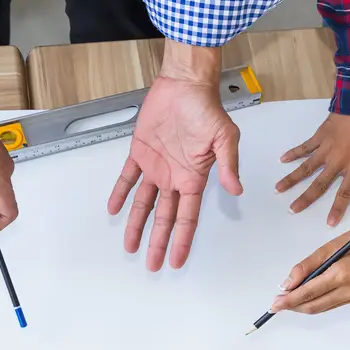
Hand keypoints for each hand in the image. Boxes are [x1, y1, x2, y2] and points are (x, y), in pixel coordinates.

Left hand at [107, 43, 242, 270]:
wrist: (184, 85)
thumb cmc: (207, 108)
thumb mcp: (225, 138)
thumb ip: (228, 165)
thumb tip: (236, 190)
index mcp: (194, 178)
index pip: (187, 218)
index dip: (182, 240)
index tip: (177, 260)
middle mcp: (174, 177)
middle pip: (165, 218)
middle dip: (159, 242)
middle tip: (153, 265)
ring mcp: (156, 167)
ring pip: (144, 204)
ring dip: (137, 225)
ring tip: (130, 247)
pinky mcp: (140, 153)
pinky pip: (127, 178)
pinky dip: (119, 193)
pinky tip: (113, 209)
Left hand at [270, 223, 349, 314]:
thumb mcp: (327, 248)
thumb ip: (306, 266)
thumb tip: (287, 284)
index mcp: (340, 275)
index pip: (308, 293)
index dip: (289, 301)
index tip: (274, 304)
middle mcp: (347, 290)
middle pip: (313, 306)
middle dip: (293, 307)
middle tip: (276, 304)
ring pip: (321, 308)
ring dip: (302, 307)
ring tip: (287, 302)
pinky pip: (330, 305)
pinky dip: (315, 304)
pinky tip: (305, 298)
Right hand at [275, 113, 349, 226]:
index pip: (345, 193)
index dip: (337, 208)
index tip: (329, 223)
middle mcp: (338, 162)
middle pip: (319, 185)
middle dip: (305, 199)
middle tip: (292, 209)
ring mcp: (326, 150)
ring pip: (306, 168)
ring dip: (291, 179)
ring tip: (278, 188)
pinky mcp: (319, 137)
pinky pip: (304, 148)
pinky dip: (293, 153)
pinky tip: (283, 159)